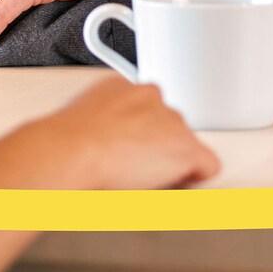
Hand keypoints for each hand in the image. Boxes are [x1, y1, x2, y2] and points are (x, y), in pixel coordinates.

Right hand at [23, 75, 220, 188]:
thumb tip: (102, 140)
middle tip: (133, 168)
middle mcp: (151, 96)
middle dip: (155, 146)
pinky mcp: (186, 148)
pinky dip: (195, 176)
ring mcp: (171, 121)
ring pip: (183, 144)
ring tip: (142, 179)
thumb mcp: (80, 118)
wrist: (72, 152)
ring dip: (169, 160)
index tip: (128, 149)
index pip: (145, 108)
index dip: (139, 135)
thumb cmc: (65, 144)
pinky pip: (206, 164)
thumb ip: (101, 122)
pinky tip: (175, 185)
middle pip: (166, 125)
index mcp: (122, 86)